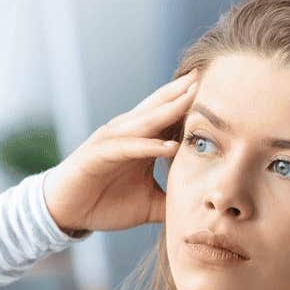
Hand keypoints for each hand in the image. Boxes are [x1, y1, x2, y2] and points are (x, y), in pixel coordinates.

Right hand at [42, 70, 198, 236]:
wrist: (68, 213)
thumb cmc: (107, 203)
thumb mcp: (152, 203)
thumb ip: (177, 199)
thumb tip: (208, 208)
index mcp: (141, 140)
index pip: (170, 116)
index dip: (192, 103)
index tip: (221, 91)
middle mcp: (127, 134)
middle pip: (159, 107)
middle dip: (183, 92)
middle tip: (208, 75)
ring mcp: (111, 142)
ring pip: (144, 121)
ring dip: (168, 110)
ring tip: (193, 98)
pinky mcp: (97, 156)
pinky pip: (127, 148)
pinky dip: (148, 146)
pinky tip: (169, 146)